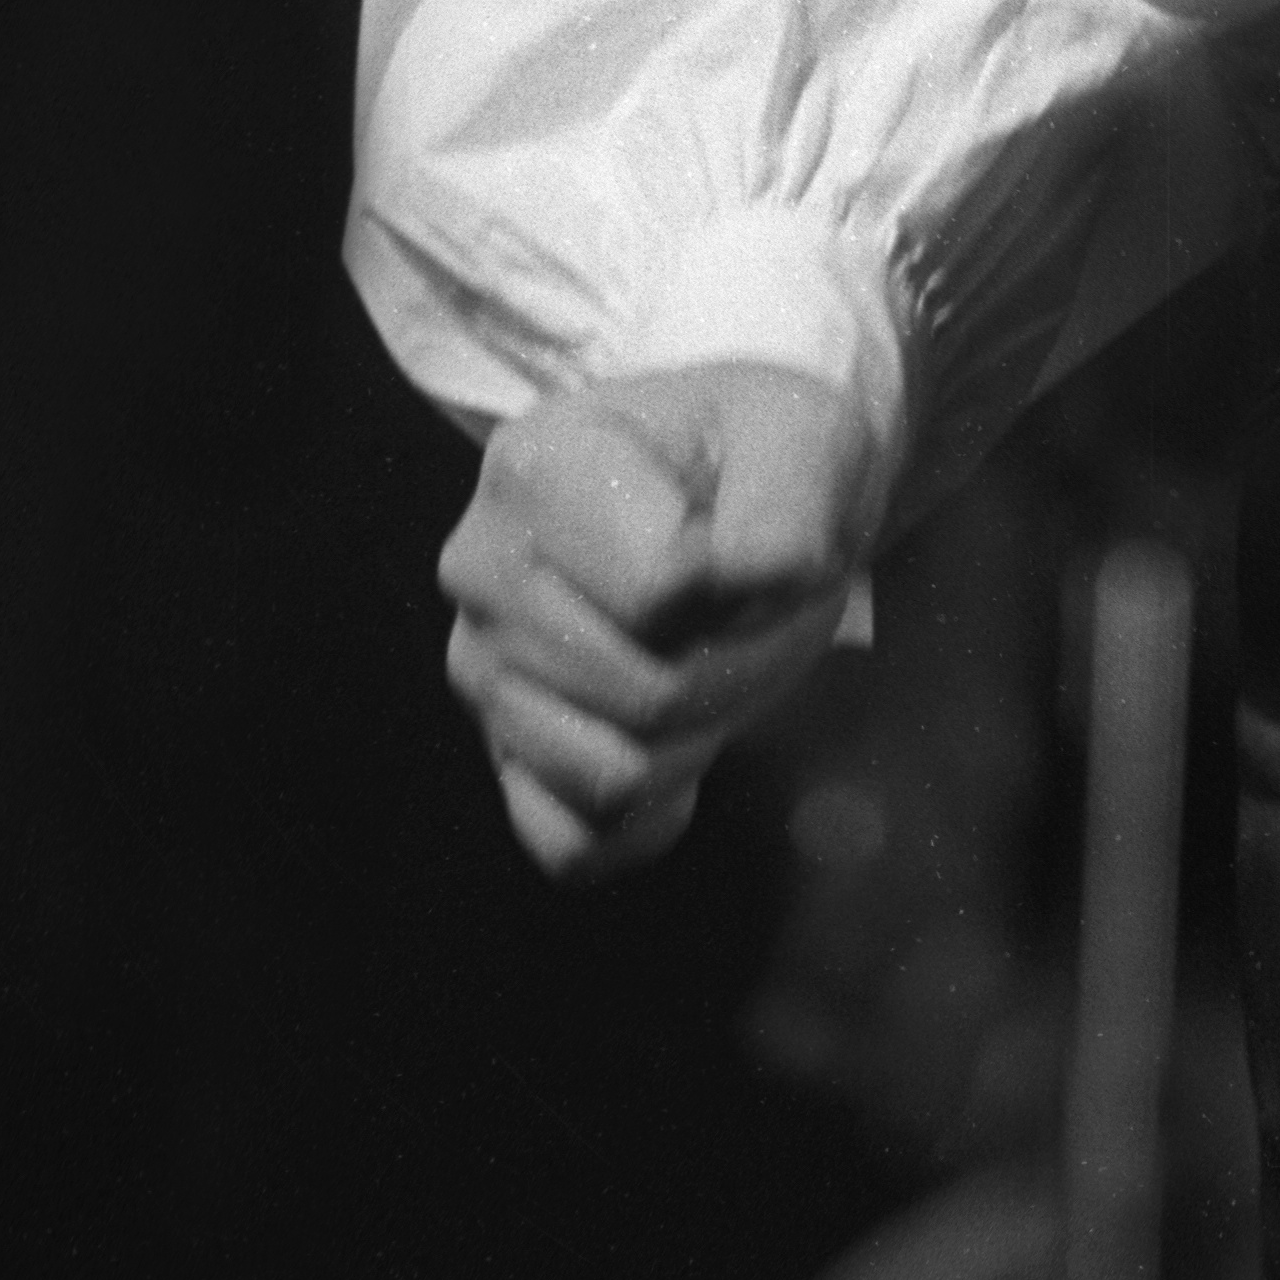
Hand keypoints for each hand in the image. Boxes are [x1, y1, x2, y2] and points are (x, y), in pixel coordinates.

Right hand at [439, 358, 881, 882]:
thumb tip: (760, 581)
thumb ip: (786, 503)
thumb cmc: (758, 451)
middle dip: (739, 664)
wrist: (733, 484)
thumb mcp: (800, 434)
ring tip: (713, 654)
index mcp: (535, 468)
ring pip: (614, 776)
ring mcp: (480, 673)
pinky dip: (648, 815)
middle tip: (757, 609)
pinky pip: (575, 846)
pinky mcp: (499, 759)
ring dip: (702, 733)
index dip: (750, 586)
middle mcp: (480, 570)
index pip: (664, 589)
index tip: (764, 541)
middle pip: (645, 692)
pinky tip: (678, 740)